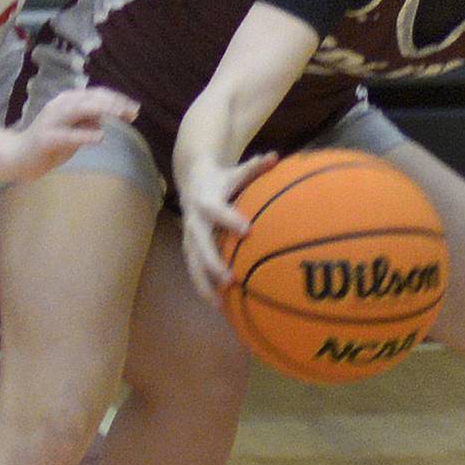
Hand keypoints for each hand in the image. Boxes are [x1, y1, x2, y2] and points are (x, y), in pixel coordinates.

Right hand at [8, 87, 137, 181]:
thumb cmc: (49, 144)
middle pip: (91, 98)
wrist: (18, 157)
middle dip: (114, 103)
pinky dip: (84, 135)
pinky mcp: (46, 138)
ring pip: (80, 109)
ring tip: (120, 114)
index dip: (117, 99)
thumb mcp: (74, 130)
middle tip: (133, 111)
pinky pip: (68, 135)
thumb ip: (88, 121)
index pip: (96, 94)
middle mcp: (60, 105)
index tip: (135, 109)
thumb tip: (105, 116)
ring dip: (102, 109)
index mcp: (67, 101)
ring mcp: (52, 120)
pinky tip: (100, 138)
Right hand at [178, 152, 277, 302]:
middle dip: (212, 264)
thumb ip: (255, 166)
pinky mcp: (189, 249)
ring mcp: (189, 238)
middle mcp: (194, 221)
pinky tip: (220, 307)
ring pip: (193, 265)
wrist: (191, 179)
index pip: (217, 211)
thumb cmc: (222, 178)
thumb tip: (275, 156)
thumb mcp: (237, 171)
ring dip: (205, 285)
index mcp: (206, 201)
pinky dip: (205, 289)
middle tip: (230, 280)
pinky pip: (195, 271)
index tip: (248, 230)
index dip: (230, 220)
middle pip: (199, 246)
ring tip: (220, 306)